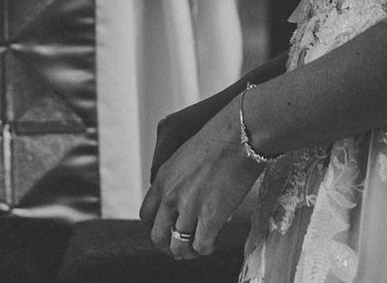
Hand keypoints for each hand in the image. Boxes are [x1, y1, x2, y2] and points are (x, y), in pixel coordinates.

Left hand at [140, 95, 264, 259]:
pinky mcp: (210, 216)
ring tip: (199, 248)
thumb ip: (179, 179)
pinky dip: (206, 248)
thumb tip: (187, 199)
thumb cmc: (220, 139)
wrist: (240, 135)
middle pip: (158, 236)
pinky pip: (201, 245)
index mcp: (162, 178)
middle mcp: (170, 195)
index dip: (158, 226)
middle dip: (169, 245)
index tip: (169, 229)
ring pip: (178, 246)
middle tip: (183, 246)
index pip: (146, 215)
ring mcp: (189, 207)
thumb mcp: (186, 155)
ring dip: (188, 251)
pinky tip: (213, 242)